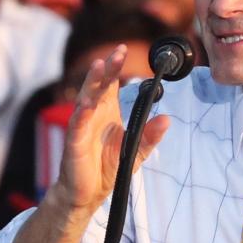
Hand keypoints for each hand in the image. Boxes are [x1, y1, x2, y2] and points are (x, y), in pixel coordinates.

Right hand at [52, 45, 169, 214]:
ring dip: (92, 83)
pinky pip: (77, 126)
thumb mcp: (137, 150)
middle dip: (107, 68)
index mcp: (107, 111)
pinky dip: (81, 115)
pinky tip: (87, 105)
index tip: (123, 50)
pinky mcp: (74, 142)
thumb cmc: (109, 167)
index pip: (110, 83)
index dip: (115, 66)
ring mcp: (82, 126)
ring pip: (85, 99)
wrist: (89, 192)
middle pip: (98, 85)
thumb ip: (150, 135)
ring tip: (99, 67)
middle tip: (116, 54)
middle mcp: (93, 114)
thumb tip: (167, 119)